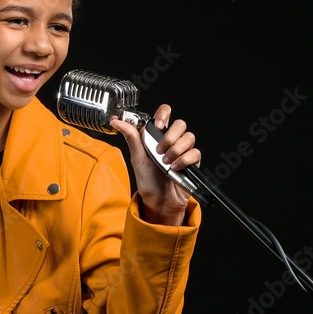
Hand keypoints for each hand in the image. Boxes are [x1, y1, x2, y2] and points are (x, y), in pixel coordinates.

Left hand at [110, 105, 200, 226]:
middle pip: (180, 123)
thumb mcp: (137, 158)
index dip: (163, 114)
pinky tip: (175, 168)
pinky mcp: (192, 160)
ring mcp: (183, 149)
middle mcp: (171, 140)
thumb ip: (131, 137)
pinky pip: (195, 152)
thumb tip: (117, 122)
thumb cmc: (148, 180)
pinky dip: (184, 160)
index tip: (158, 125)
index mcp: (156, 135)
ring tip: (166, 163)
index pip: (164, 113)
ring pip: (189, 137)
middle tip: (160, 151)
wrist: (160, 200)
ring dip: (175, 151)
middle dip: (169, 137)